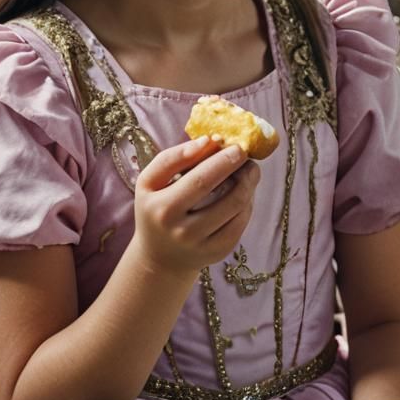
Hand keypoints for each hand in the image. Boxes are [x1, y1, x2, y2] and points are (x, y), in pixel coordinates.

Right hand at [132, 136, 259, 276]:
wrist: (159, 257)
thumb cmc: (155, 209)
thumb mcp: (149, 182)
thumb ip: (173, 158)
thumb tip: (207, 141)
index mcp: (163, 209)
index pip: (200, 180)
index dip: (223, 161)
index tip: (235, 146)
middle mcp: (182, 231)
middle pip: (227, 196)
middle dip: (243, 171)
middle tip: (246, 154)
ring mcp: (203, 245)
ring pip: (238, 208)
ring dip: (249, 184)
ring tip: (247, 171)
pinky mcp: (218, 252)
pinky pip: (241, 222)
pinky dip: (247, 202)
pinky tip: (243, 192)